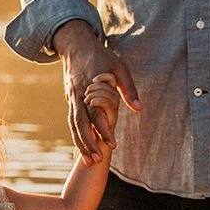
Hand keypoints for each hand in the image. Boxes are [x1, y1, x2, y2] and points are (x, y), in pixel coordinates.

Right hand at [53, 20, 139, 163]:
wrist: (76, 47)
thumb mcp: (119, 68)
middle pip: (81, 124)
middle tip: (97, 161)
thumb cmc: (102, 57)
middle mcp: (78, 95)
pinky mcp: (70, 101)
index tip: (112, 145)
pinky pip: (72, 122)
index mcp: (90, 87)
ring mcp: (72, 99)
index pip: (96, 112)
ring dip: (80, 144)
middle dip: (88, 144)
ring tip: (88, 162)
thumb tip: (138, 108)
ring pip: (73, 125)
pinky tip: (83, 149)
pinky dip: (77, 137)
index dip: (102, 129)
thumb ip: (128, 88)